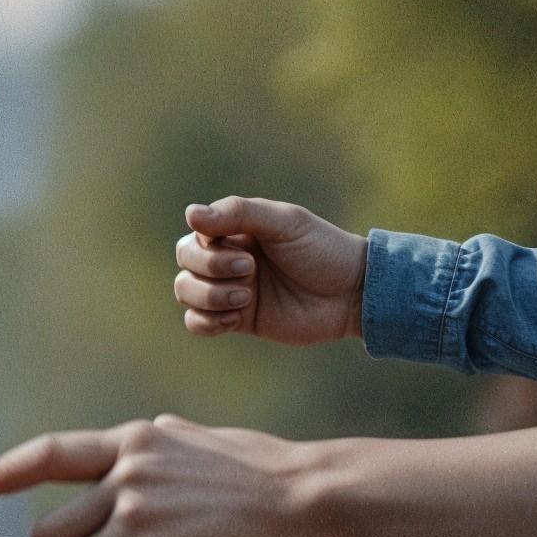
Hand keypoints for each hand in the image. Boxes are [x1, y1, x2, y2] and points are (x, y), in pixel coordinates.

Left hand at [0, 415, 319, 536]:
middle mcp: (122, 480)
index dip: (15, 470)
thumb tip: (148, 433)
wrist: (308, 500)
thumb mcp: (198, 438)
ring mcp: (135, 523)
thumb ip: (159, 442)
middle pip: (48, 534)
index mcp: (132, 443)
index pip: (52, 453)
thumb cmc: (263, 470)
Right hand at [174, 197, 366, 342]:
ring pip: (185, 292)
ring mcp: (230, 290)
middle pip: (185, 262)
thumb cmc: (323, 251)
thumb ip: (238, 213)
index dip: (208, 247)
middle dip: (210, 269)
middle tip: (250, 270)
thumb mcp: (284, 222)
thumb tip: (189, 214)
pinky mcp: (237, 320)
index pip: (196, 236)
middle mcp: (227, 259)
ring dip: (209, 296)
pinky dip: (206, 321)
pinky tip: (235, 317)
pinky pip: (196, 323)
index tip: (248, 253)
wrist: (352, 295)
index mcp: (236, 232)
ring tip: (245, 299)